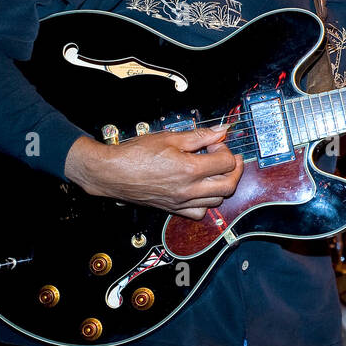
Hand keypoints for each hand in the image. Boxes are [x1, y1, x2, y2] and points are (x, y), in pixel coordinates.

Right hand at [65, 124, 244, 219]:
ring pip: (217, 201)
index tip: (218, 145)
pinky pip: (199, 213)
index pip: (226, 163)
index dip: (226, 151)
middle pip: (229, 185)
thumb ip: (199, 136)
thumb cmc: (135, 154)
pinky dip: (206, 203)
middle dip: (234, 170)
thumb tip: (220, 132)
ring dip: (221, 186)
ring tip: (213, 172)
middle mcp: (188, 189)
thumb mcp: (169, 138)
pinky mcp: (173, 209)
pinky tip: (200, 190)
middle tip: (228, 158)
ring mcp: (181, 202)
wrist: (111, 172)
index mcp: (189, 169)